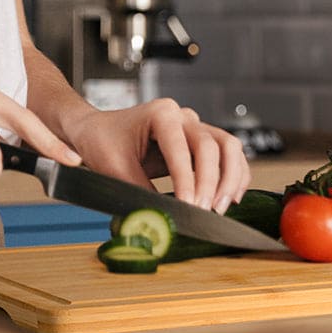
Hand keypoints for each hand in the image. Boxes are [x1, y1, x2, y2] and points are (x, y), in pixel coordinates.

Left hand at [63, 98, 250, 213]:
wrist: (96, 131)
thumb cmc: (102, 143)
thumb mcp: (114, 168)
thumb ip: (139, 192)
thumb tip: (163, 219)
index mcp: (161, 113)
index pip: (182, 147)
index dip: (187, 179)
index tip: (189, 207)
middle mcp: (183, 116)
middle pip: (211, 145)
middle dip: (211, 182)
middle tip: (206, 211)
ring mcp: (194, 127)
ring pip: (228, 146)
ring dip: (230, 177)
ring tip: (222, 206)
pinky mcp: (199, 142)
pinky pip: (227, 154)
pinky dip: (235, 174)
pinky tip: (231, 196)